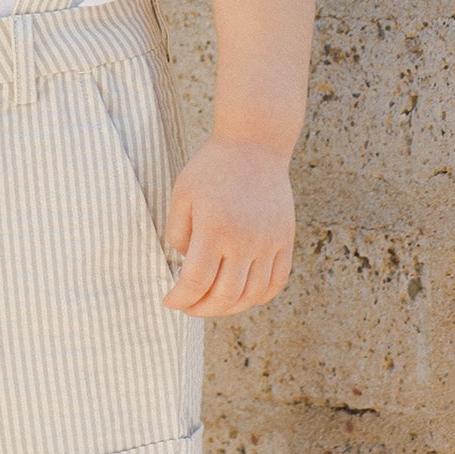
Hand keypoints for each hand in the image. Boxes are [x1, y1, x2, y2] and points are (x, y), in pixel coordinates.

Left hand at [162, 136, 294, 317]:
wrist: (254, 144)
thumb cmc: (211, 168)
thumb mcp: (181, 195)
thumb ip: (177, 234)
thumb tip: (186, 266)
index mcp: (214, 229)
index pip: (196, 282)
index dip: (180, 298)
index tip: (169, 300)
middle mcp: (245, 240)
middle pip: (225, 296)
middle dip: (201, 309)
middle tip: (188, 306)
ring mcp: (269, 242)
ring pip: (251, 295)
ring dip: (229, 308)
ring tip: (212, 304)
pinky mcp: (284, 240)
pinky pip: (276, 282)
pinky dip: (258, 297)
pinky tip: (242, 296)